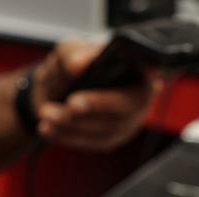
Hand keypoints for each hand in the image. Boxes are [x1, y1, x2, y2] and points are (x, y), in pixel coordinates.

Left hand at [33, 40, 157, 150]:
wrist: (55, 91)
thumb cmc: (71, 68)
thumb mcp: (68, 51)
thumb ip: (72, 54)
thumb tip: (79, 65)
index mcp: (137, 68)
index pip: (151, 72)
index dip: (147, 76)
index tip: (115, 86)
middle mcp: (139, 96)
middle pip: (126, 107)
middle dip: (96, 107)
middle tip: (70, 103)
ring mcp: (127, 122)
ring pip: (106, 130)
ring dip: (74, 125)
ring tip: (47, 114)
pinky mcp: (111, 140)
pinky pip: (92, 143)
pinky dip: (68, 136)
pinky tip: (48, 128)